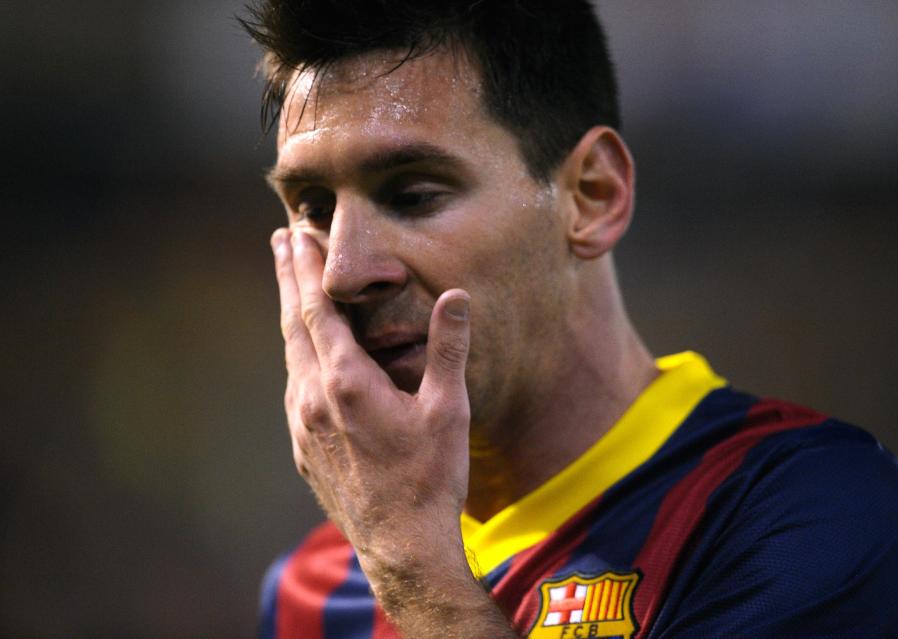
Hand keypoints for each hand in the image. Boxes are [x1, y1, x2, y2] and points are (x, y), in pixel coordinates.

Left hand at [271, 227, 471, 574]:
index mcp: (347, 382)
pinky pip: (295, 389)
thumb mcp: (448, 409)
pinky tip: (305, 357)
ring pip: (291, 356)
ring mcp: (303, 426)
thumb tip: (458, 295)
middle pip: (293, 324)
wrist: (402, 545)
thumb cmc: (430, 476)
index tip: (296, 234)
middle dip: (287, 278)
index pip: (316, 310)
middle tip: (280, 240)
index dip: (306, 268)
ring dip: (291, 317)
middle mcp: (313, 399)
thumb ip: (449, 348)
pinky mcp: (303, 449)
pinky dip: (298, 356)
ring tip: (291, 289)